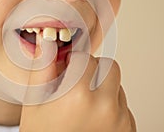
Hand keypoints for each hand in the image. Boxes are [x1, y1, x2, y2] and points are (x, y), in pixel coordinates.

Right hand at [20, 39, 135, 131]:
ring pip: (117, 85)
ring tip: (83, 105)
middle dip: (92, 69)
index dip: (73, 60)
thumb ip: (43, 68)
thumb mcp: (35, 102)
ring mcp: (120, 121)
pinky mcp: (129, 130)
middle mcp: (104, 108)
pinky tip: (93, 118)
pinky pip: (123, 105)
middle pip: (109, 66)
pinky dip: (111, 105)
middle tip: (76, 83)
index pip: (86, 58)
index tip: (66, 67)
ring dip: (102, 87)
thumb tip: (46, 41)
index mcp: (77, 97)